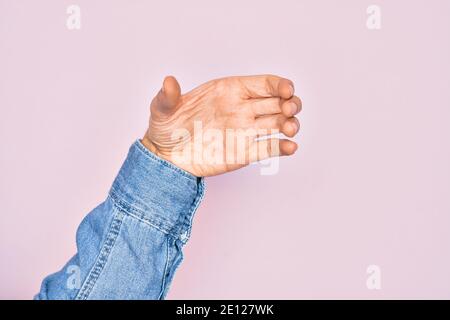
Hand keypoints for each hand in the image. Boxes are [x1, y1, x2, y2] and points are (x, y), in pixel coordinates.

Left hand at [141, 75, 301, 176]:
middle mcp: (242, 109)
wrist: (165, 158)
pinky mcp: (244, 153)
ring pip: (278, 123)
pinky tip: (290, 146)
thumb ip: (167, 96)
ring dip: (291, 124)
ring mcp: (245, 131)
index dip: (280, 84)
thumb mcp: (161, 109)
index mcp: (229, 91)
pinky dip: (282, 147)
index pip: (263, 83)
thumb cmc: (165, 128)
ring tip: (290, 129)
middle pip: (278, 102)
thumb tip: (168, 82)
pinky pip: (268, 148)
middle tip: (290, 109)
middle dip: (291, 103)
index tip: (287, 89)